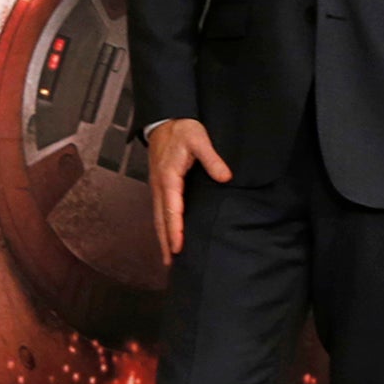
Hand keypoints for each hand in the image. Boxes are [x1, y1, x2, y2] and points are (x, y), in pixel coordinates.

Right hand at [147, 118, 231, 264]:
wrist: (165, 119)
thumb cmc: (182, 129)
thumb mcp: (199, 139)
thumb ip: (212, 158)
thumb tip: (225, 177)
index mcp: (169, 177)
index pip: (173, 209)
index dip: (175, 230)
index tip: (178, 248)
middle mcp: (160, 185)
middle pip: (161, 219)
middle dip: (165, 241)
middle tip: (169, 263)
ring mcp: (158, 186)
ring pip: (158, 216)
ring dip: (162, 236)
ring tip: (167, 256)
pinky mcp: (160, 185)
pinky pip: (160, 210)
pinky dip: (163, 225)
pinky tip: (168, 234)